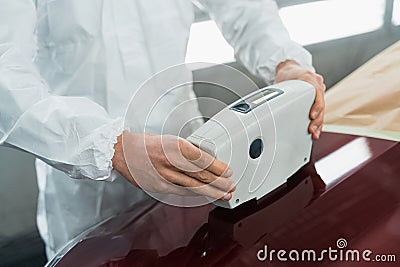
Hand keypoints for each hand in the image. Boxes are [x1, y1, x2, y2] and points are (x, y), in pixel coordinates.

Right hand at [112, 132, 235, 199]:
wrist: (123, 152)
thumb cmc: (147, 145)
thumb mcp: (171, 140)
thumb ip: (188, 151)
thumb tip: (207, 161)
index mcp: (176, 145)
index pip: (204, 159)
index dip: (219, 168)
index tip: (228, 171)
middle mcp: (171, 161)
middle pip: (201, 175)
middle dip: (219, 182)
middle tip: (231, 185)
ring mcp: (164, 176)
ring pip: (193, 187)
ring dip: (211, 192)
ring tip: (224, 194)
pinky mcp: (159, 187)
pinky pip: (181, 193)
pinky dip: (195, 195)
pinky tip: (204, 196)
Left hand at [275, 60, 325, 139]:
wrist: (290, 69)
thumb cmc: (286, 74)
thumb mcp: (282, 80)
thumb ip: (280, 91)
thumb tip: (267, 102)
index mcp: (309, 78)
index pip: (317, 94)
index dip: (316, 107)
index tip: (312, 116)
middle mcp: (317, 84)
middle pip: (321, 104)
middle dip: (317, 120)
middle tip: (312, 130)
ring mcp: (319, 90)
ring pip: (321, 109)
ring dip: (318, 123)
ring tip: (315, 134)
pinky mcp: (317, 97)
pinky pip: (320, 109)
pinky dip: (318, 120)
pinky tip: (316, 129)